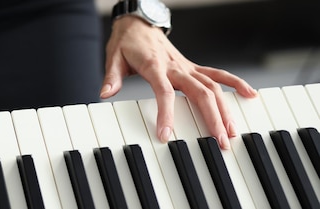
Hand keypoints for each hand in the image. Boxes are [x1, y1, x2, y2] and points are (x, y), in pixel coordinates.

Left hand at [99, 16, 256, 148]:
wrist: (139, 23)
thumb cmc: (127, 42)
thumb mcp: (114, 57)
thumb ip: (112, 77)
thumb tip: (105, 93)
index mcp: (155, 67)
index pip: (164, 92)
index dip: (166, 114)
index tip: (167, 135)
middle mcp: (176, 67)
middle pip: (200, 93)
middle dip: (212, 118)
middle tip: (220, 142)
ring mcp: (187, 67)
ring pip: (213, 87)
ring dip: (225, 109)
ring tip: (233, 132)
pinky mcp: (193, 67)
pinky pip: (217, 74)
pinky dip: (235, 83)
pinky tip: (250, 95)